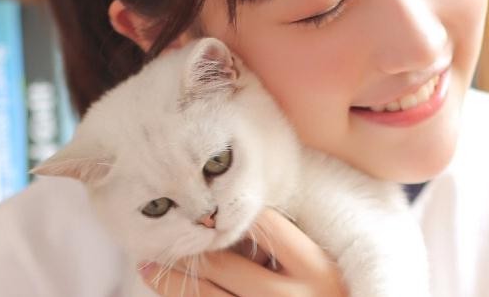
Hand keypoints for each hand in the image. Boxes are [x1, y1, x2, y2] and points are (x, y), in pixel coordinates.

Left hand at [140, 207, 347, 295]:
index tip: (204, 201)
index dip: (232, 212)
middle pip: (226, 265)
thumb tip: (246, 211)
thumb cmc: (338, 293)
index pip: (265, 227)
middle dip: (189, 249)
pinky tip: (174, 293)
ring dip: (173, 282)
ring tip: (149, 265)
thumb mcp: (328, 265)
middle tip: (160, 233)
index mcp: (316, 268)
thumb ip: (296, 241)